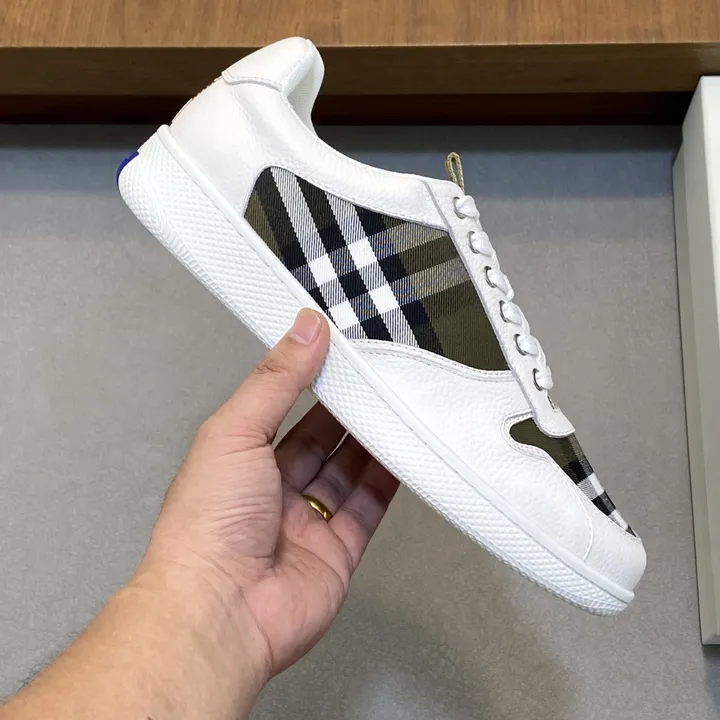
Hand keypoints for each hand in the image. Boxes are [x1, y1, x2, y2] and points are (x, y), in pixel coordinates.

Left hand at [135, 309, 399, 679]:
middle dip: (348, 411)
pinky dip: (388, 481)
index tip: (340, 356)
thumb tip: (303, 332)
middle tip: (377, 382)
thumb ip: (275, 380)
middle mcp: (271, 492)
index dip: (312, 382)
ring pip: (348, 472)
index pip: (284, 410)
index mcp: (239, 460)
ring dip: (372, 442)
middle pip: (321, 441)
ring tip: (396, 409)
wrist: (219, 612)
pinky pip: (368, 508)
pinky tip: (401, 456)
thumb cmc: (205, 529)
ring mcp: (305, 523)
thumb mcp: (235, 431)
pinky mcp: (336, 551)